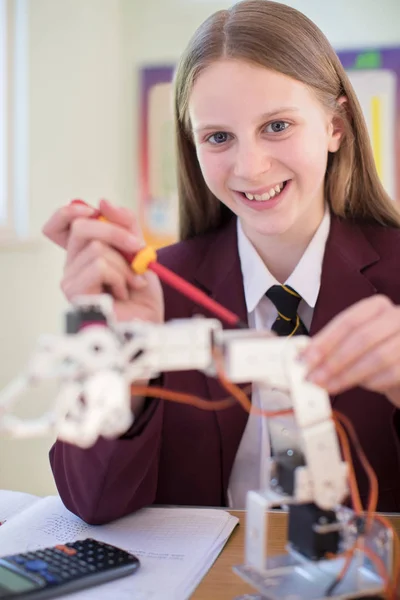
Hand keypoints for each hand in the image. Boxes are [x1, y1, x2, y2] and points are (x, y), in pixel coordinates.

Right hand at [59, 199, 163, 323]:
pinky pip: (99, 267)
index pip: (57, 225)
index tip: (94, 210)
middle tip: (138, 248)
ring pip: (97, 249)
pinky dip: (120, 277)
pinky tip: (122, 293)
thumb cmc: (142, 292)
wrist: (148, 323)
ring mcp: (70, 280)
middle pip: (81, 227)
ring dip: (125, 265)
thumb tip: (103, 202)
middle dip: (117, 233)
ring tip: (132, 282)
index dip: (70, 212)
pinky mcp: (75, 293)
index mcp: (82, 253)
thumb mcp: (139, 250)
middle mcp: (71, 265)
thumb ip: (125, 224)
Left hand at [301, 295, 399, 407]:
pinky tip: (358, 387)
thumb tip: (303, 356)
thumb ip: (331, 344)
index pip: (348, 321)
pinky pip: (391, 373)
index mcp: (377, 306)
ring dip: (348, 375)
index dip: (325, 341)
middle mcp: (398, 317)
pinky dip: (371, 383)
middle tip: (314, 378)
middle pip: (362, 338)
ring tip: (328, 386)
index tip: (305, 360)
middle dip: (334, 361)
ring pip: (377, 358)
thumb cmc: (375, 351)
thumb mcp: (353, 341)